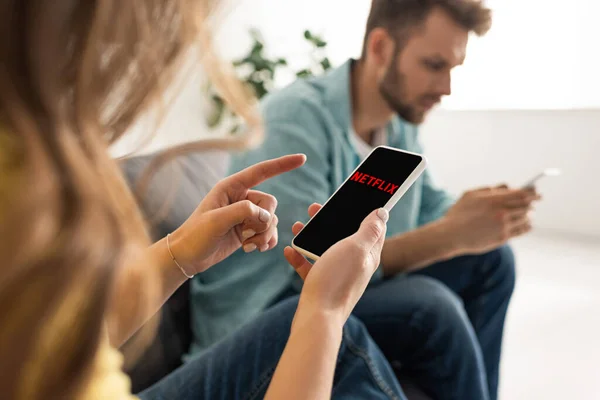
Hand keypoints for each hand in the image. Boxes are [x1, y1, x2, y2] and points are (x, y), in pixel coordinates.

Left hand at [169, 154, 305, 274]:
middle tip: (248, 234)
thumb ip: (244, 212)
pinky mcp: (247, 230)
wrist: (187, 257)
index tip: (302, 159)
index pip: (262, 171)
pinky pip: (268, 232)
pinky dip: (266, 241)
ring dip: (264, 234)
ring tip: (249, 245)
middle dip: (265, 220)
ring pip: (271, 220)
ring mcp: (245, 215)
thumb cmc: (196, 235)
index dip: (282, 164)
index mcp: (231, 187)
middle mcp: (240, 198)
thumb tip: (266, 216)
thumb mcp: (217, 220)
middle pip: (270, 203)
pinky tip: (254, 249)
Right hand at [284, 204, 387, 321]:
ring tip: (297, 226)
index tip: (358, 197)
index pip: (374, 228)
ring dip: (310, 236)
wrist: (317, 318)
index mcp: (367, 255)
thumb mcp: (355, 249)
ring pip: (324, 249)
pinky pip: (309, 266)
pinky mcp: (320, 285)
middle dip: (330, 220)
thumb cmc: (337, 281)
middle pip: (344, 236)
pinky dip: (299, 257)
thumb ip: (369, 230)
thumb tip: (382, 213)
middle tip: (315, 208)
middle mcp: (354, 264)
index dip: (368, 211)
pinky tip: (289, 250)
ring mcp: (337, 275)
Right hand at [444, 184, 540, 253]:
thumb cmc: (458, 214)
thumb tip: (507, 187)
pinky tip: (526, 224)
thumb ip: (489, 189)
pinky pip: (521, 231)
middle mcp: (501, 212)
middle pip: (526, 206)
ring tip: (528, 214)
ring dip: (528, 215)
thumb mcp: (470, 195)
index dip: (532, 192)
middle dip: (532, 203)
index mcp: (494, 199)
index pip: (522, 194)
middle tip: (535, 202)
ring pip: (525, 218)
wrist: (451, 235)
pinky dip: (526, 226)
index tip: (537, 191)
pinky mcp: (502, 238)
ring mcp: (503, 226)